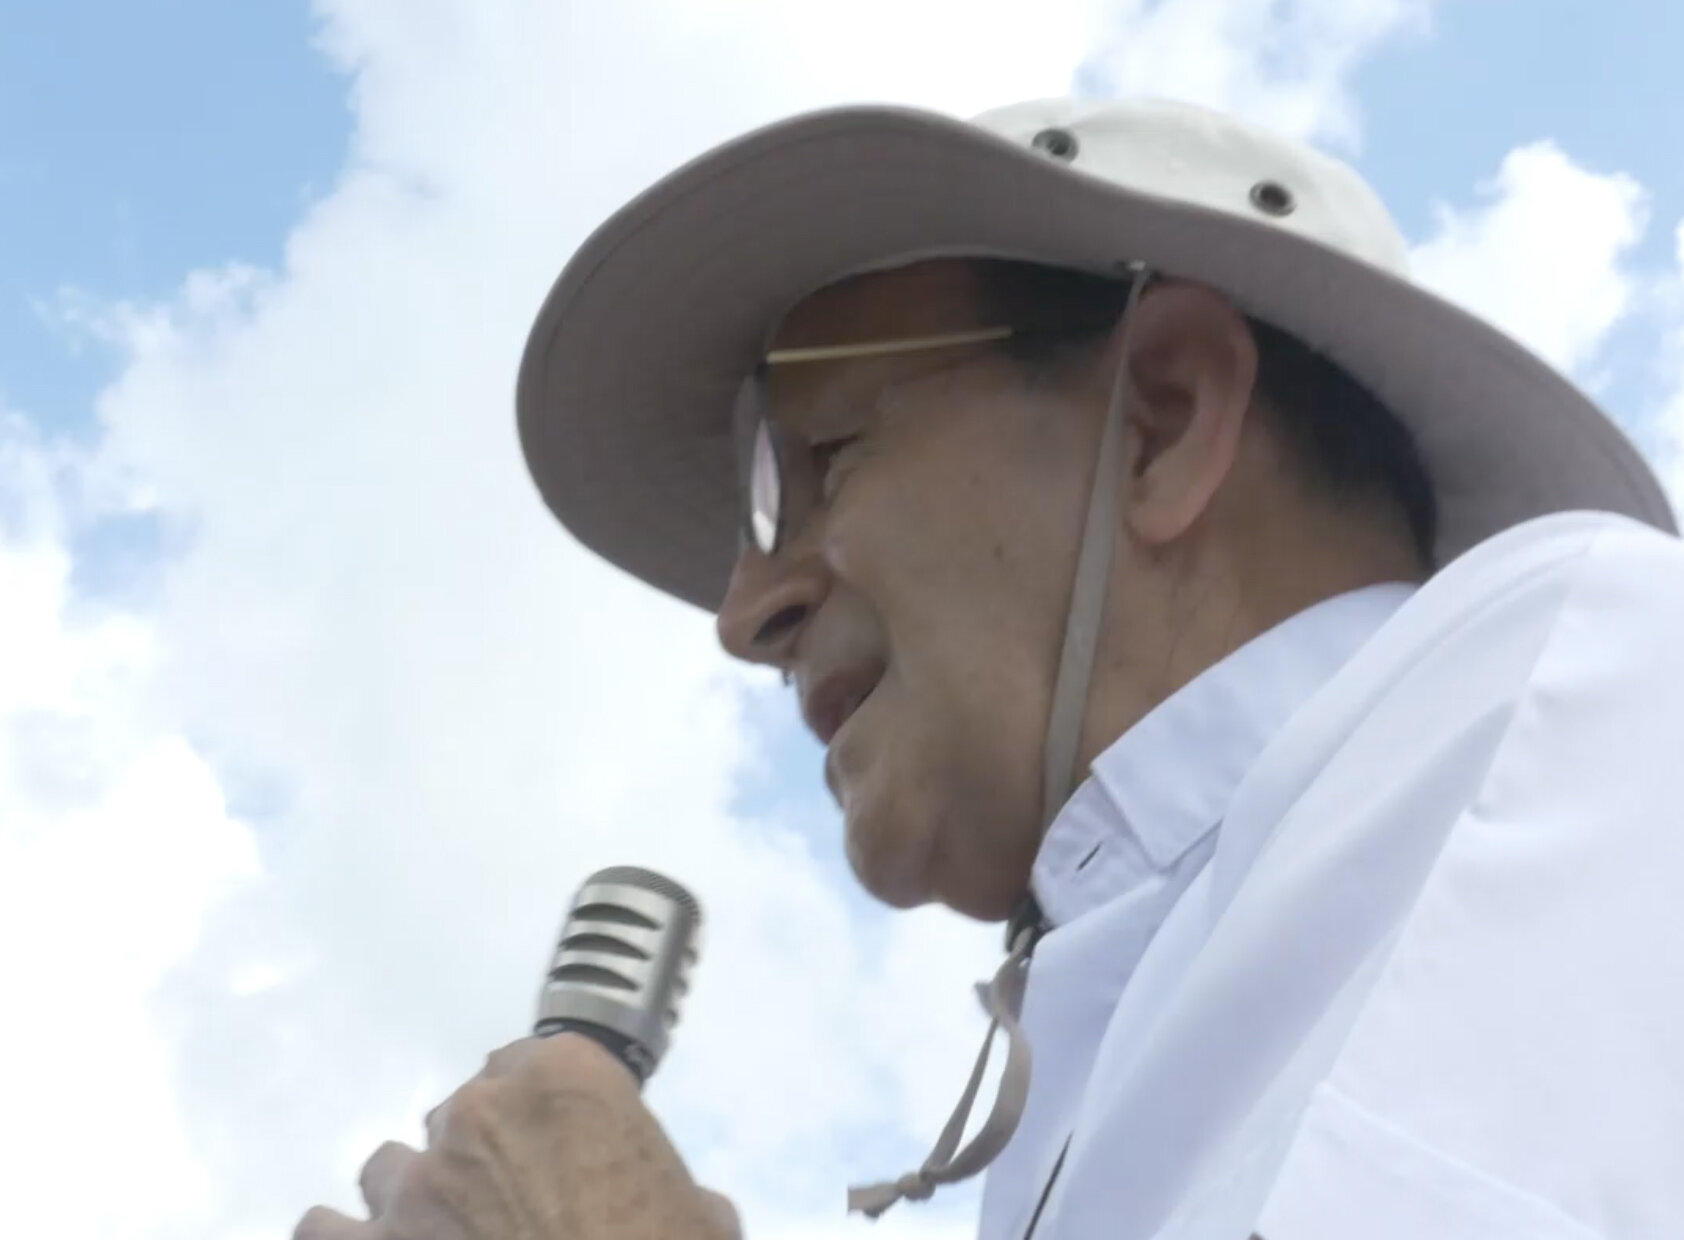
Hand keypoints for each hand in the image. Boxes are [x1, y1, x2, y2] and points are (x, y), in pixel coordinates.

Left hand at [293, 1033, 739, 1239]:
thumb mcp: (699, 1217)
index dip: (543, 1112)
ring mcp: (416, 1184)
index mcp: (566, 1081)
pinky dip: (346, 1239)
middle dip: (484, 1155)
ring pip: (391, 1166)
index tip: (559, 1151)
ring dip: (416, 1197)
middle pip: (464, 1111)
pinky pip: (323, 1227)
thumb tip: (677, 1206)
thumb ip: (668, 1188)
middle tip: (516, 1211)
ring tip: (444, 1238)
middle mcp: (479, 1113)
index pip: (531, 1060)